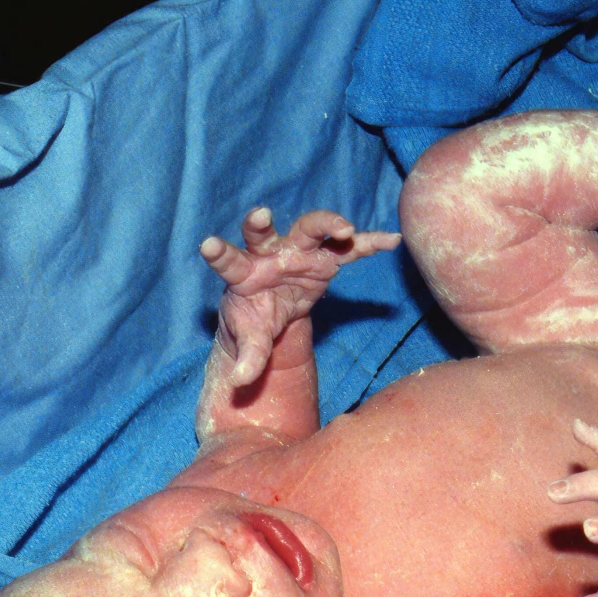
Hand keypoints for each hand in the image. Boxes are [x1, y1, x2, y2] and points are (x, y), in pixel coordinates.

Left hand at [201, 208, 399, 387]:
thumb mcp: (251, 339)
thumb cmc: (255, 319)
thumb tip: (241, 381)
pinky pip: (349, 248)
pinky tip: (391, 240)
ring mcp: (298, 251)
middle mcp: (269, 253)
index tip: (206, 245)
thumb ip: (249, 356)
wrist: (276, 309)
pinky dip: (369, 243)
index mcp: (245, 273)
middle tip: (261, 216)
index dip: (219, 254)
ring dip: (326, 224)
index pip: (228, 262)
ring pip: (310, 228)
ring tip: (346, 232)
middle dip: (261, 224)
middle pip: (264, 232)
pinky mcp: (325, 257)